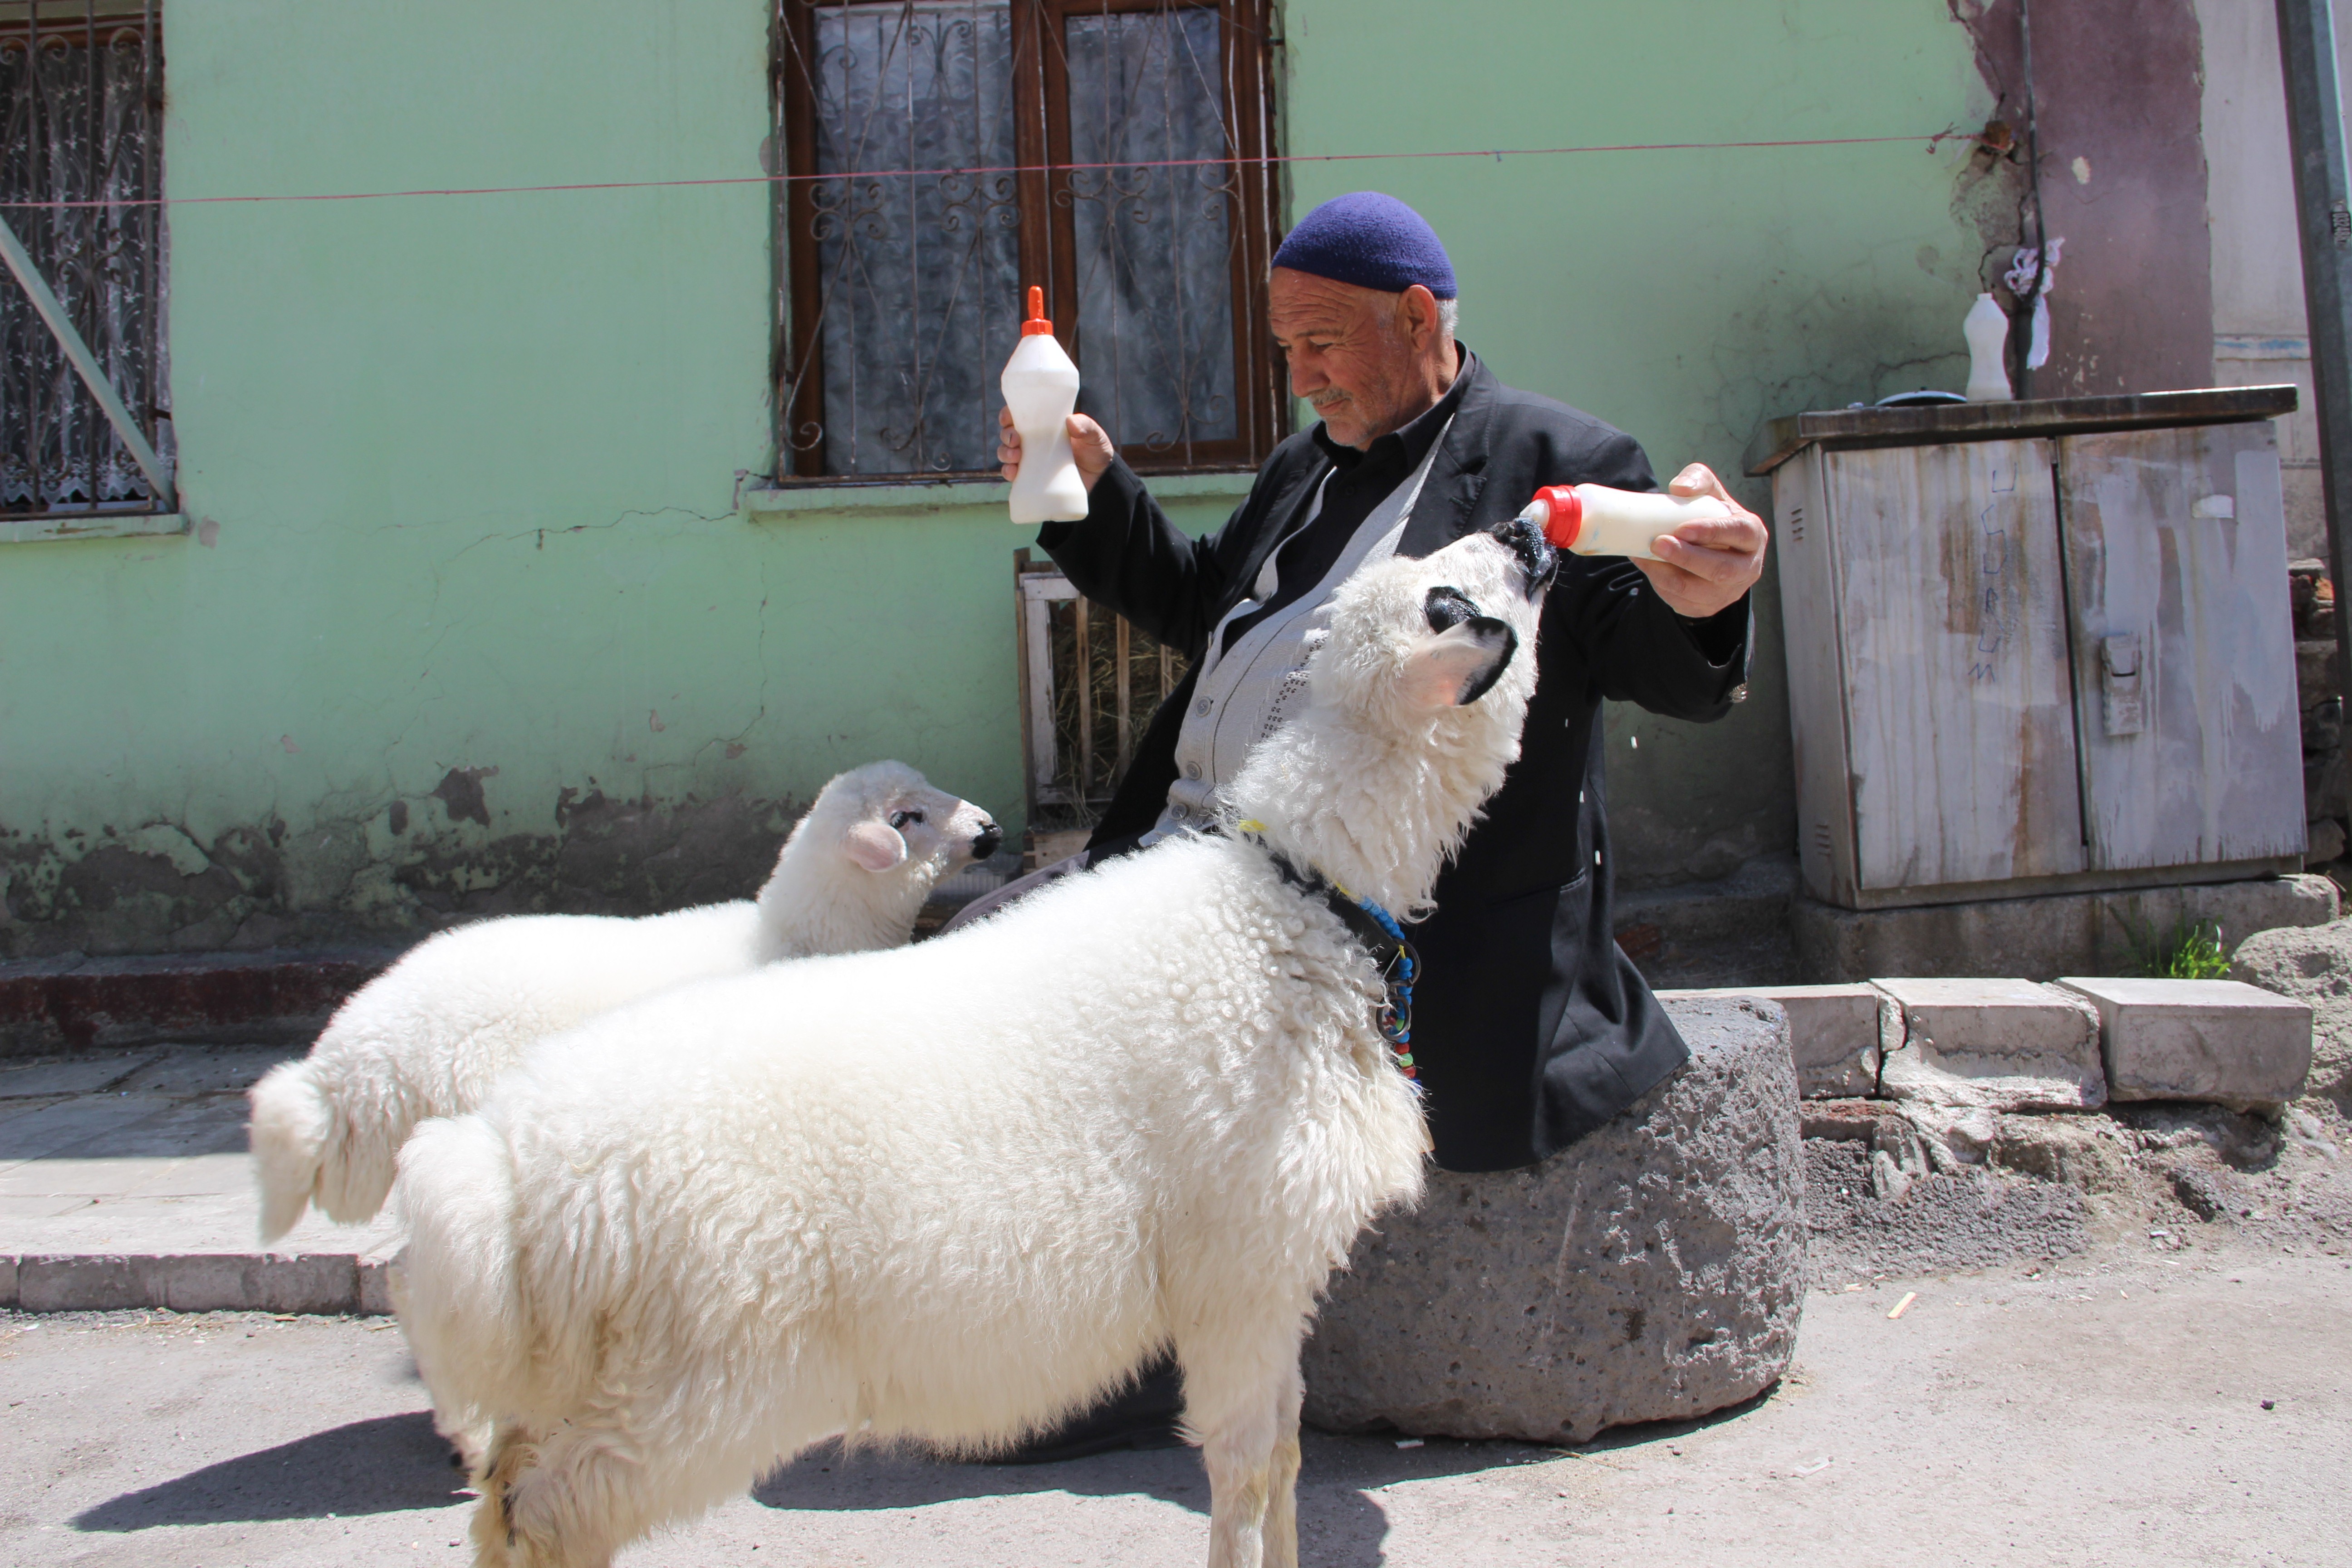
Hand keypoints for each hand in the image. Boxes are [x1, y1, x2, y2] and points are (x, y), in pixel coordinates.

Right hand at [997, 406, 1116, 492]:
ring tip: (1015, 457)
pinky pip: (1012, 473)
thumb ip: (1086, 426)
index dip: (1008, 414)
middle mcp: (1033, 441)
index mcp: (1044, 425)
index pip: (1020, 415)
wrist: (1099, 481)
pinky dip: (1008, 472)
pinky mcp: (1031, 477)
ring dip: (1005, 453)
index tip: (1008, 417)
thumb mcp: (1095, 436)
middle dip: (1006, 435)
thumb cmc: (1095, 452)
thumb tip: (1069, 421)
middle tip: (1015, 440)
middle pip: (1008, 433)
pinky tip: (1013, 473)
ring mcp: (1031, 459)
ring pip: (1007, 452)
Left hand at [1635, 462, 1767, 619]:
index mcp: (1753, 535)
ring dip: (1667, 574)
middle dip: (1686, 558)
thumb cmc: (1710, 516)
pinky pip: (1683, 602)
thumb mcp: (1710, 492)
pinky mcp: (1708, 607)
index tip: (1682, 528)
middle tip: (1657, 543)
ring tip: (1645, 555)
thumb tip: (1680, 488)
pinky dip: (1661, 586)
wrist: (1705, 548)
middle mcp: (1747, 567)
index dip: (1713, 532)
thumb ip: (1699, 480)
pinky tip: (1648, 567)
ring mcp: (1729, 592)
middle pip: (1721, 569)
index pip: (1740, 533)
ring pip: (1698, 591)